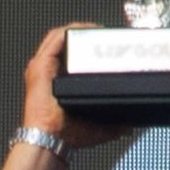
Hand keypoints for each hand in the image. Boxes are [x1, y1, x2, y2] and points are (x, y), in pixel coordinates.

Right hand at [21, 25, 129, 151]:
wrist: (50, 140)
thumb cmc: (65, 135)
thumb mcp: (96, 129)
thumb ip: (113, 127)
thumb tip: (128, 126)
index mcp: (57, 83)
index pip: (70, 57)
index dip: (87, 47)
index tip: (105, 45)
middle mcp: (48, 72)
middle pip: (65, 43)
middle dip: (84, 35)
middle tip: (103, 34)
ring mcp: (42, 67)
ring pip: (59, 37)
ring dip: (79, 30)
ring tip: (97, 29)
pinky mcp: (40, 65)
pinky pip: (54, 38)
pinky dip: (70, 31)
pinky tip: (85, 29)